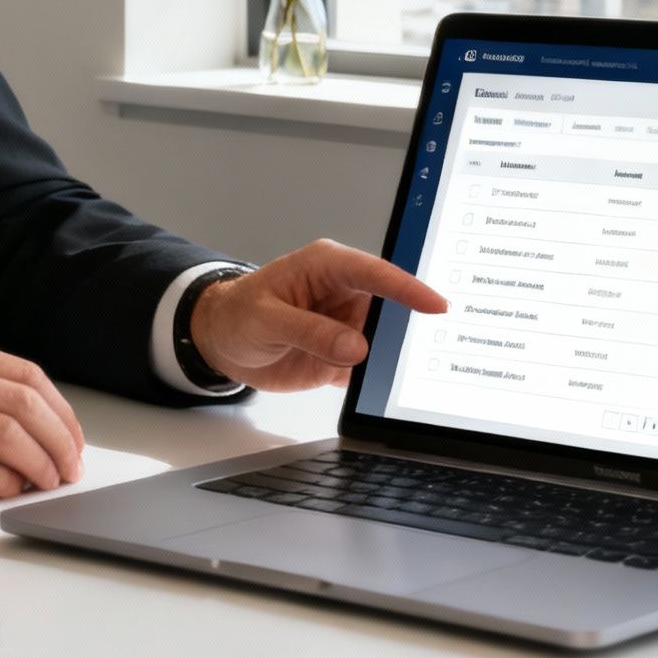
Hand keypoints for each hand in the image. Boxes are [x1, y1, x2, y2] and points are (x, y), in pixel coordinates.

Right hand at [0, 329, 84, 498]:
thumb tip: (15, 420)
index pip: (23, 373)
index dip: (60, 410)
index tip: (72, 438)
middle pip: (23, 400)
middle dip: (60, 439)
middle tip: (70, 467)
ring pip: (3, 431)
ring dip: (38, 463)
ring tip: (47, 483)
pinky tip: (5, 491)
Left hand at [189, 239, 446, 390]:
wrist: (221, 343)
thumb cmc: (238, 315)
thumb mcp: (267, 320)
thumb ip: (310, 331)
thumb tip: (356, 346)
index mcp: (327, 267)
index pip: (374, 274)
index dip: (407, 288)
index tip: (435, 304)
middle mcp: (343, 293)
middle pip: (390, 307)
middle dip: (411, 324)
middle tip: (436, 343)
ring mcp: (346, 326)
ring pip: (384, 340)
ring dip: (395, 356)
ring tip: (410, 373)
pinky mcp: (342, 356)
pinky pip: (370, 368)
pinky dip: (378, 380)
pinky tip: (385, 390)